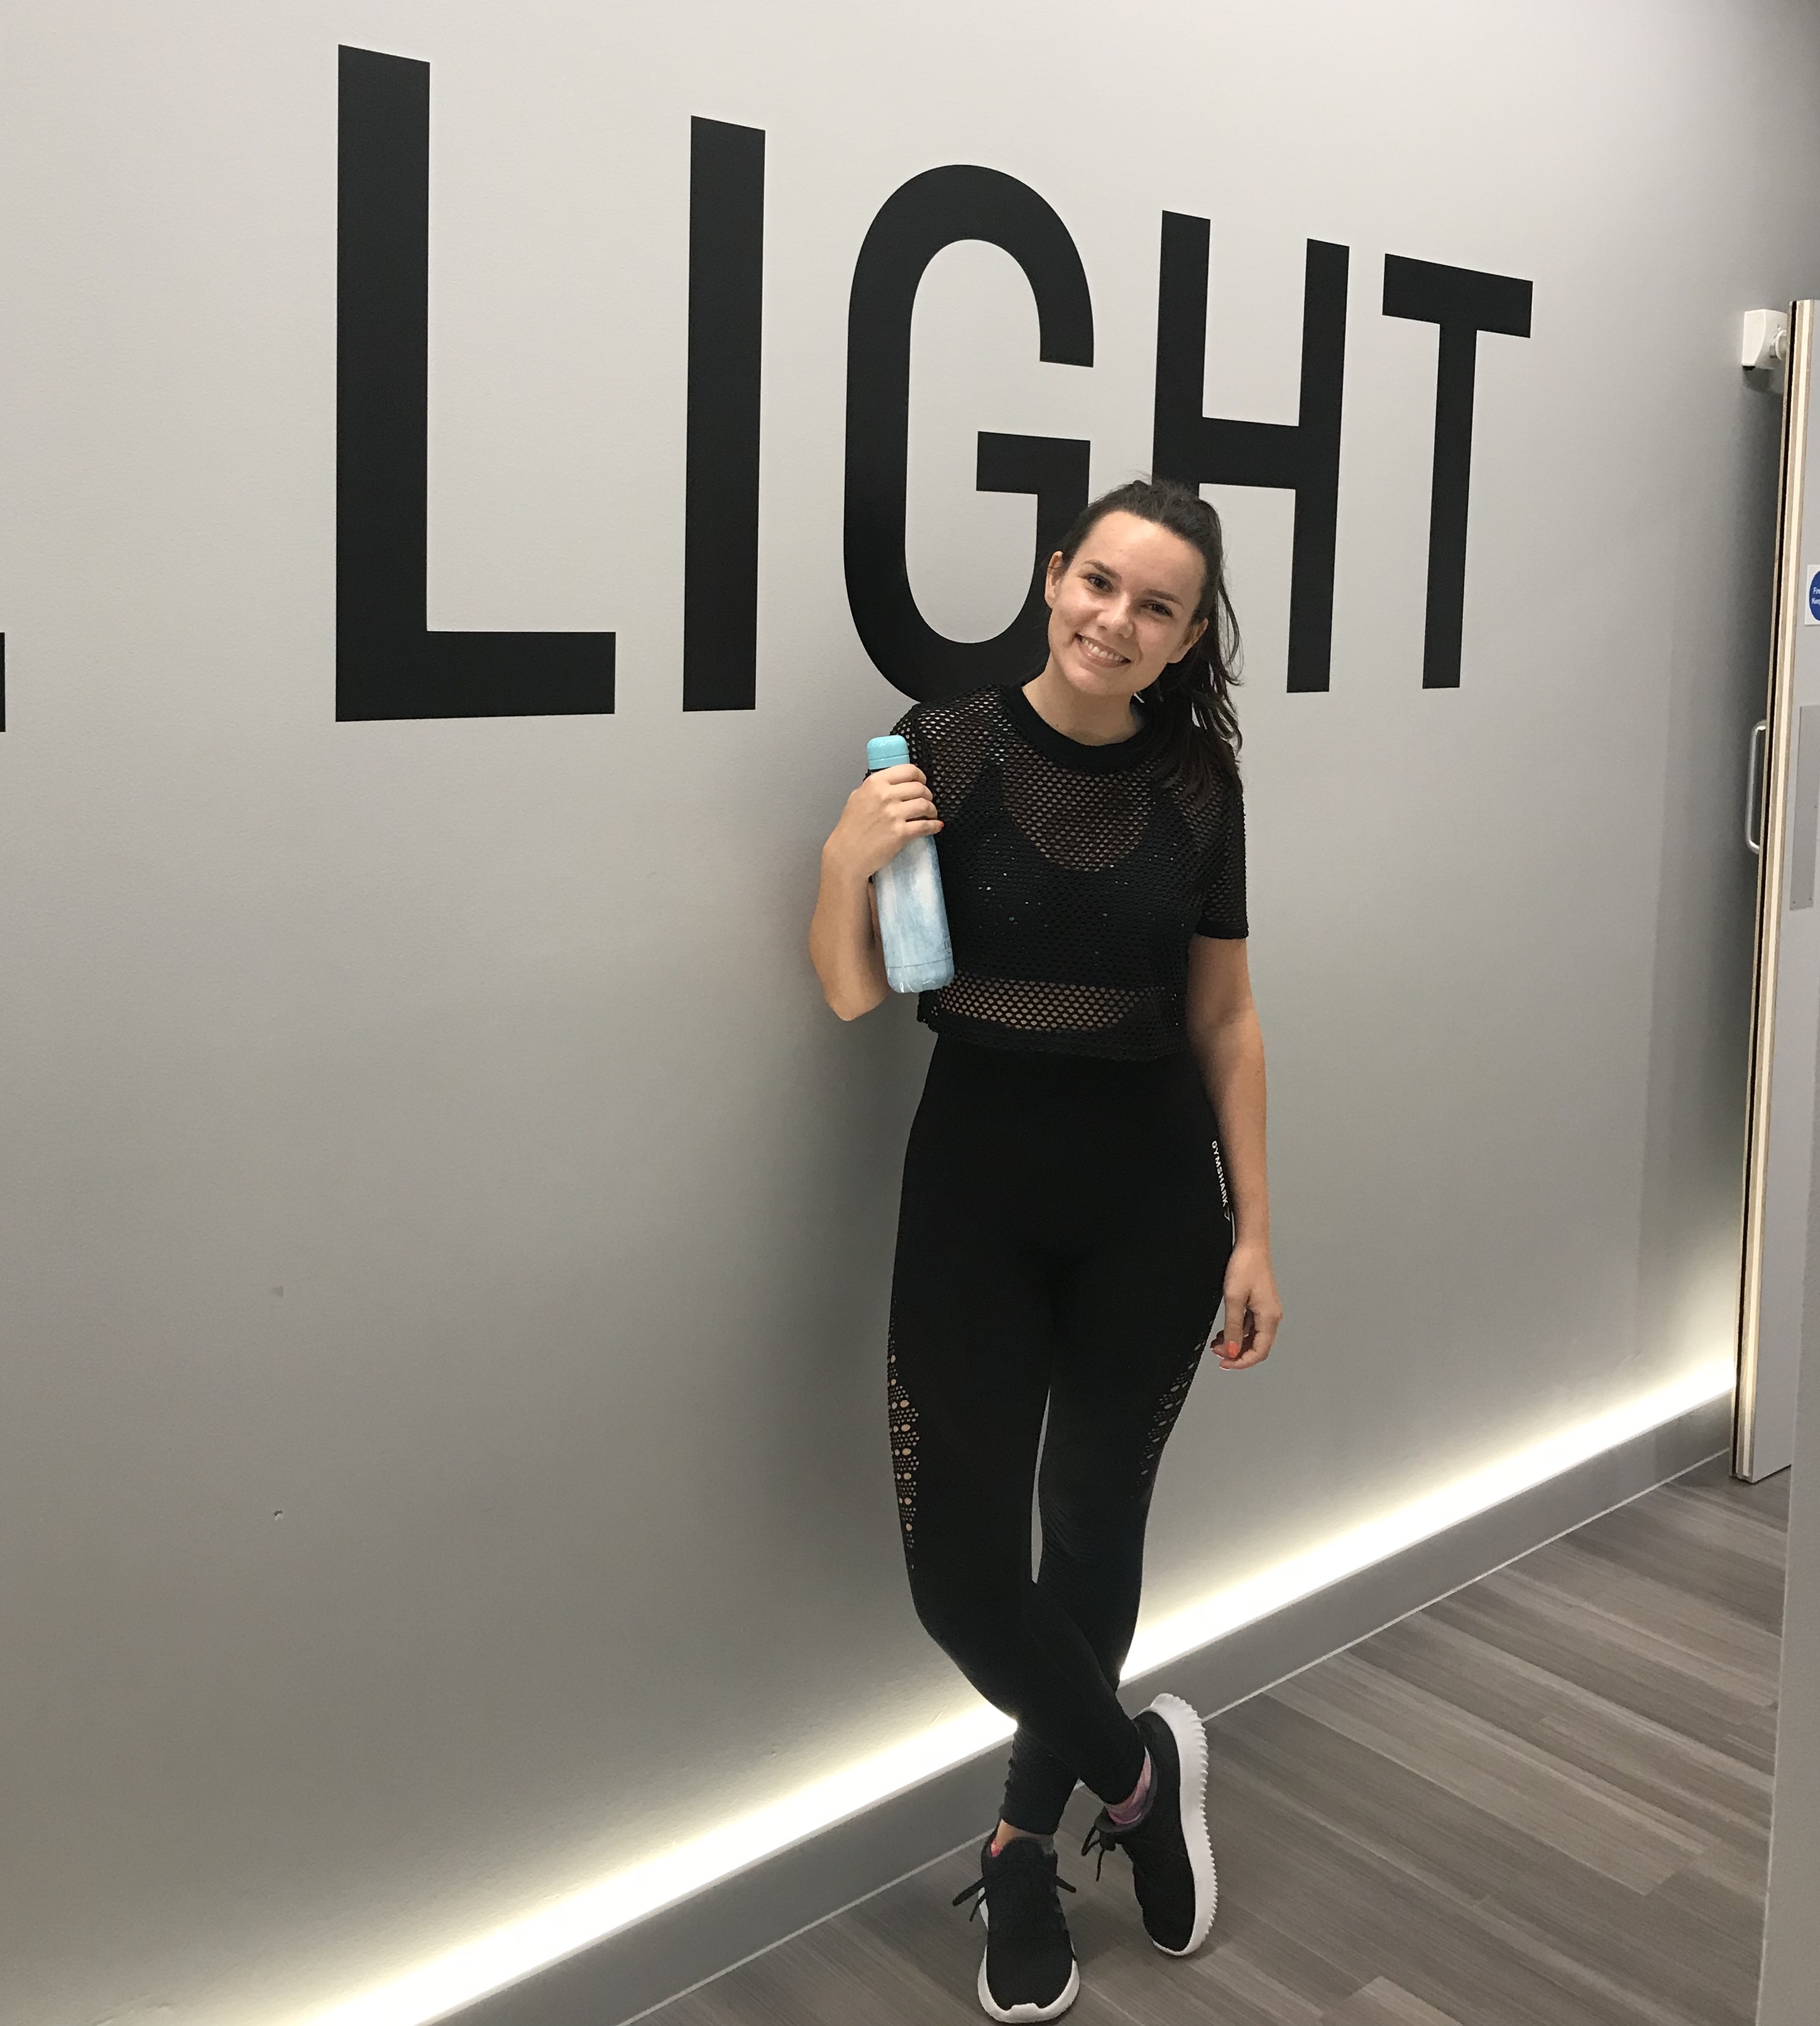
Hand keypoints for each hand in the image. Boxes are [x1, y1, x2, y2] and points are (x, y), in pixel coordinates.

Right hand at [823, 764, 941, 881]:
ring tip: (930, 814)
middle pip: (919, 788)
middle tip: (927, 801)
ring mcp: (894, 814)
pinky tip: (935, 826)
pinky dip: (933, 826)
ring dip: (932, 810)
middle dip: (927, 795)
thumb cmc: (850, 829)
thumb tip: (894, 784)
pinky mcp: (901, 833)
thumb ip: (875, 788)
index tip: (922, 782)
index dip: (920, 777)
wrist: (846, 854)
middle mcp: (885, 795)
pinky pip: (925, 825)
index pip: (908, 770)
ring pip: (925, 805)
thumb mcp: (857, 798)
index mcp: (875, 783)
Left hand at [1215, 1239, 1280, 1369]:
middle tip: (1218, 1353)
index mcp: (1269, 1317)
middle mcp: (1272, 1316)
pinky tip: (1224, 1331)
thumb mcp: (1233, 1299)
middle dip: (1237, 1353)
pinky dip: (1238, 1332)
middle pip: (1257, 1347)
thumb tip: (1232, 1350)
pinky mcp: (1260, 1304)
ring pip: (1253, 1337)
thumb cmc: (1246, 1267)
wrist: (1251, 1245)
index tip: (1225, 1363)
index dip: (1241, 1362)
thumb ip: (1232, 1328)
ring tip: (1217, 1343)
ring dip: (1236, 1343)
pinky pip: (1250, 1326)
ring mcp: (1267, 1310)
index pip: (1259, 1351)